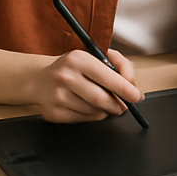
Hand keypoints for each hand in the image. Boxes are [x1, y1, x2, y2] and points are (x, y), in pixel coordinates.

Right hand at [25, 48, 142, 122]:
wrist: (40, 80)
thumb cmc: (74, 68)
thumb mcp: (95, 56)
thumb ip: (119, 66)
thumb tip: (134, 87)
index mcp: (78, 59)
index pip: (108, 77)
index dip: (125, 89)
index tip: (136, 96)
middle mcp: (65, 76)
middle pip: (102, 99)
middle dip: (118, 105)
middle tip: (124, 106)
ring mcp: (57, 96)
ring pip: (94, 111)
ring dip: (104, 110)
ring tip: (100, 101)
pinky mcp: (54, 113)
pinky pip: (83, 119)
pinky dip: (92, 115)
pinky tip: (86, 106)